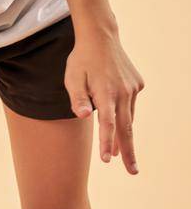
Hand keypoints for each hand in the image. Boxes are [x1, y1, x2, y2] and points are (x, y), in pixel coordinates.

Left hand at [65, 27, 144, 172]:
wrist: (101, 37)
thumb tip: (84, 117)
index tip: (107, 160)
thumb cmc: (81, 60)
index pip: (107, 124)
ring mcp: (132, 88)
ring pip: (128, 118)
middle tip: (133, 171)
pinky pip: (130, 105)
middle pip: (126, 128)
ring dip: (124, 136)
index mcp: (106, 93)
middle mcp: (123, 93)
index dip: (107, 142)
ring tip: (119, 154)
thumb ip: (77, 99)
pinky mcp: (137, 84)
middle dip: (129, 152)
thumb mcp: (72, 78)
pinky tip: (116, 115)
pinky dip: (124, 114)